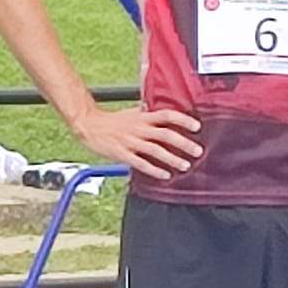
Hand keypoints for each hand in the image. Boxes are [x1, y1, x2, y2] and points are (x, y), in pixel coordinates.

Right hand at [73, 107, 202, 180]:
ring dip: (172, 159)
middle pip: (166, 135)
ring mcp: (131, 142)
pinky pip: (141, 163)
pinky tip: (165, 175)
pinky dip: (154, 170)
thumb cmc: (112, 121)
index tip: (197, 127)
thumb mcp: (132, 113)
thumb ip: (148, 114)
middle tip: (197, 151)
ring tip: (185, 165)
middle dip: (184, 143)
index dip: (183, 120)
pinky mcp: (122, 154)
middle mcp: (139, 128)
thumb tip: (164, 115)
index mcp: (143, 117)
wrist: (89, 125)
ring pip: (156, 150)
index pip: (167, 116)